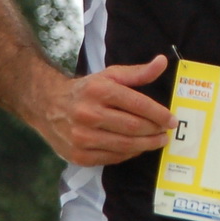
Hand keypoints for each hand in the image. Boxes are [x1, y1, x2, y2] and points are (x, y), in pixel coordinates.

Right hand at [26, 55, 173, 165]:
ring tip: (157, 141)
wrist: (47, 105)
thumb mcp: (109, 76)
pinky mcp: (78, 155)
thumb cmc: (85, 90)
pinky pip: (112, 158)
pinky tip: (137, 148)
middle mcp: (89, 114)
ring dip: (146, 145)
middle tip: (167, 132)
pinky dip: (129, 154)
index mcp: (99, 91)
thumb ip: (137, 73)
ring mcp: (82, 137)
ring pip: (125, 145)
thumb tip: (162, 62)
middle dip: (155, 131)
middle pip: (134, 127)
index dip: (159, 114)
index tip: (172, 120)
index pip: (138, 105)